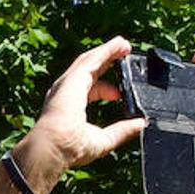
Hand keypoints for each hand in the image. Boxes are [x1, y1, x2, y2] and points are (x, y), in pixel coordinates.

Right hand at [17, 37, 145, 179]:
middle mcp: (67, 92)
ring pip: (90, 60)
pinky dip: (107, 50)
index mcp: (70, 107)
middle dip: (107, 61)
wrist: (54, 146)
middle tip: (124, 54)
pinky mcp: (74, 78)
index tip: (120, 93)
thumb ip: (121, 131)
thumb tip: (139, 125)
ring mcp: (68, 83)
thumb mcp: (102, 140)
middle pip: (90, 70)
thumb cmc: (69, 148)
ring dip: (108, 51)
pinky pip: (93, 58)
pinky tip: (119, 45)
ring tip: (124, 44)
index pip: (90, 91)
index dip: (106, 89)